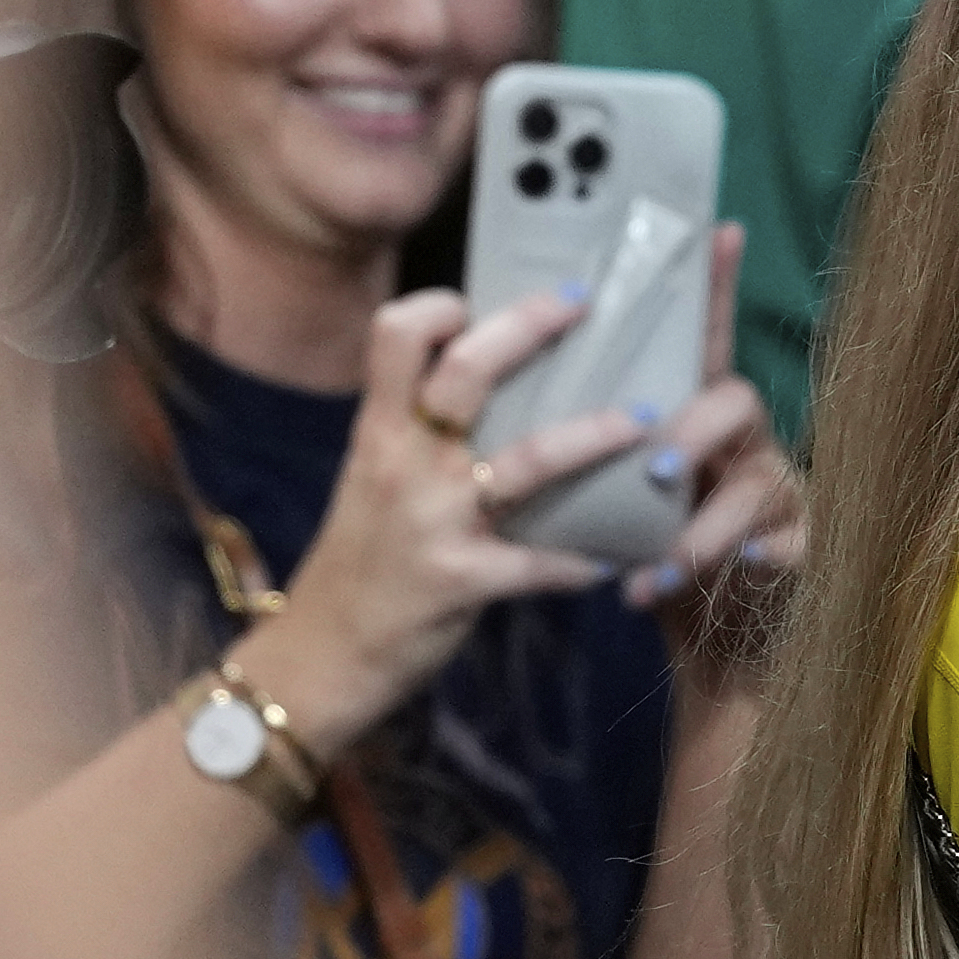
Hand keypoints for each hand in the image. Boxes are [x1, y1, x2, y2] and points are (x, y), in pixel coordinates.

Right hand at [238, 286, 644, 757]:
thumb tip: (490, 383)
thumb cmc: (358, 564)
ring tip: (643, 423)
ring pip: (526, 459)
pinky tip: (614, 557)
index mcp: (379, 434)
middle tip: (583, 304)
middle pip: (465, 372)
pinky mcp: (460, 580)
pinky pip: (539, 562)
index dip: (437, 307)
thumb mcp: (373, 484)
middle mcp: (404, 465)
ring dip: (593, 437)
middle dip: (528, 327)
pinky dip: (581, 559)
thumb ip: (417, 436)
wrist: (316, 660)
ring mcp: (432, 522)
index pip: (393, 338)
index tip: (485, 298)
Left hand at [619, 224, 803, 681]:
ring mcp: (773, 492)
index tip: (719, 230)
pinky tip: (695, 585)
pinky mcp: (794, 548)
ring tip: (661, 561)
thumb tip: (493, 383)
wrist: (709, 642)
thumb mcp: (609, 490)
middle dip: (694, 427)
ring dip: (704, 520)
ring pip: (755, 480)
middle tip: (655, 463)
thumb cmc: (648, 552)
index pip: (695, 342)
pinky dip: (729, 569)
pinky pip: (775, 547)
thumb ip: (579, 439)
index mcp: (686, 415)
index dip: (711, 287)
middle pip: (733, 399)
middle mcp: (739, 443)